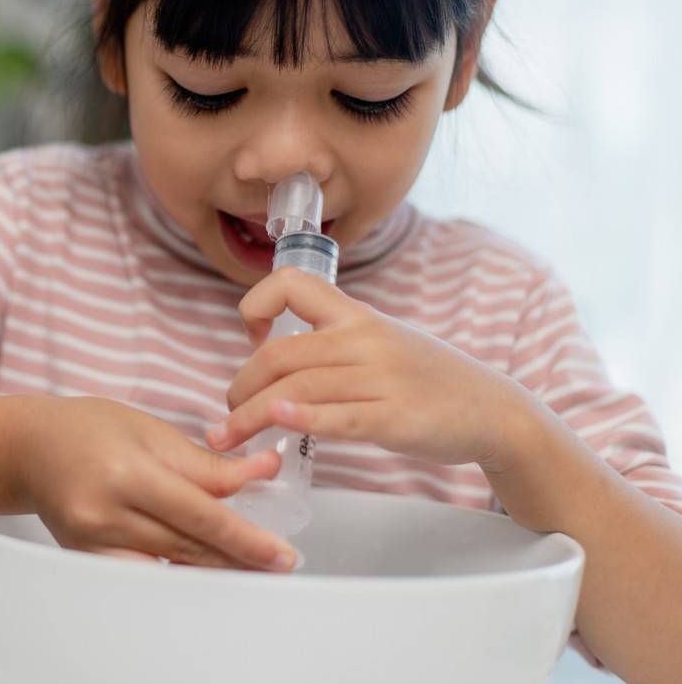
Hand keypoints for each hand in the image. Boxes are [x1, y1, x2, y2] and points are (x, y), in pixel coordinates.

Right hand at [15, 395, 301, 570]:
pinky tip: (200, 565)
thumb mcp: (151, 431)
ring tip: (248, 565)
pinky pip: (142, 574)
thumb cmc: (89, 429)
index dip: (246, 538)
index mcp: (127, 473)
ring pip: (169, 567)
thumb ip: (206, 463)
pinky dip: (176, 571)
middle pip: (188, 547)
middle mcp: (106, 514)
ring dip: (213, 568)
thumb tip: (262, 474)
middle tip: (278, 561)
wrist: (30, 448)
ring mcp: (92, 542)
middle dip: (239, 556)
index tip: (281, 553)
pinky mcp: (86, 558)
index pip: (200, 515)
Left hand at [206, 266, 531, 473]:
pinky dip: (302, 418)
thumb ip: (332, 342)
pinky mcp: (394, 417)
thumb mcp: (380, 342)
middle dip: (241, 386)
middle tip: (226, 414)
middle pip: (280, 354)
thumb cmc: (428, 380)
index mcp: (357, 315)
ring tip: (227, 437)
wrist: (494, 411)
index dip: (256, 305)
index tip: (252, 340)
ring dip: (251, 415)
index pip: (291, 282)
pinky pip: (338, 415)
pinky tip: (277, 423)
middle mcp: (364, 339)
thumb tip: (273, 354)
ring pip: (297, 388)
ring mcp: (381, 377)